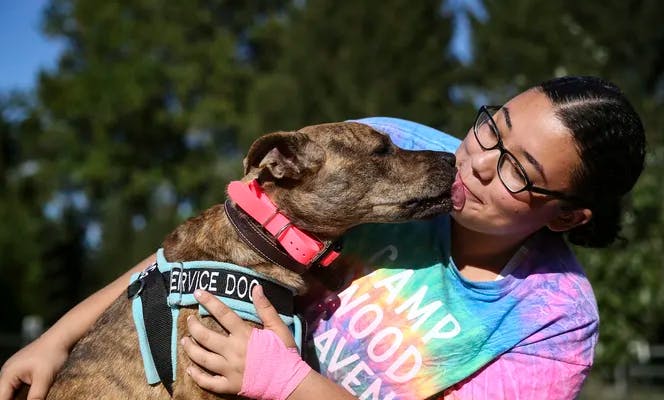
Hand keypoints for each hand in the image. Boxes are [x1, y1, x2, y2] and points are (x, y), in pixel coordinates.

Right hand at [0, 337, 68, 399]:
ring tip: (33, 397)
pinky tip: (31, 396)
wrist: (60, 338)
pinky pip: (18, 387)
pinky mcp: (22, 371)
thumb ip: (36, 397)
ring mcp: (14, 371)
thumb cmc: (52, 354)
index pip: (2, 398)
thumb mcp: (44, 379)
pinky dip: (22, 394)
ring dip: (18, 398)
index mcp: (8, 374)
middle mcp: (7, 373)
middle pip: (5, 395)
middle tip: (32, 399)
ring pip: (11, 392)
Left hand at [182, 285, 296, 394]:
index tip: (198, 293)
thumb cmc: (284, 352)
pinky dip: (196, 375)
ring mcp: (228, 370)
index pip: (223, 313)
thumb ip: (265, 308)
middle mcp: (232, 351)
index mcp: (244, 335)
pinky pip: (207, 382)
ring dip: (190, 348)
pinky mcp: (229, 385)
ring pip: (202, 358)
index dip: (209, 301)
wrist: (288, 381)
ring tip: (184, 341)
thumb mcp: (278, 327)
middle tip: (189, 320)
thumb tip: (255, 287)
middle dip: (193, 326)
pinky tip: (189, 369)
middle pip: (205, 336)